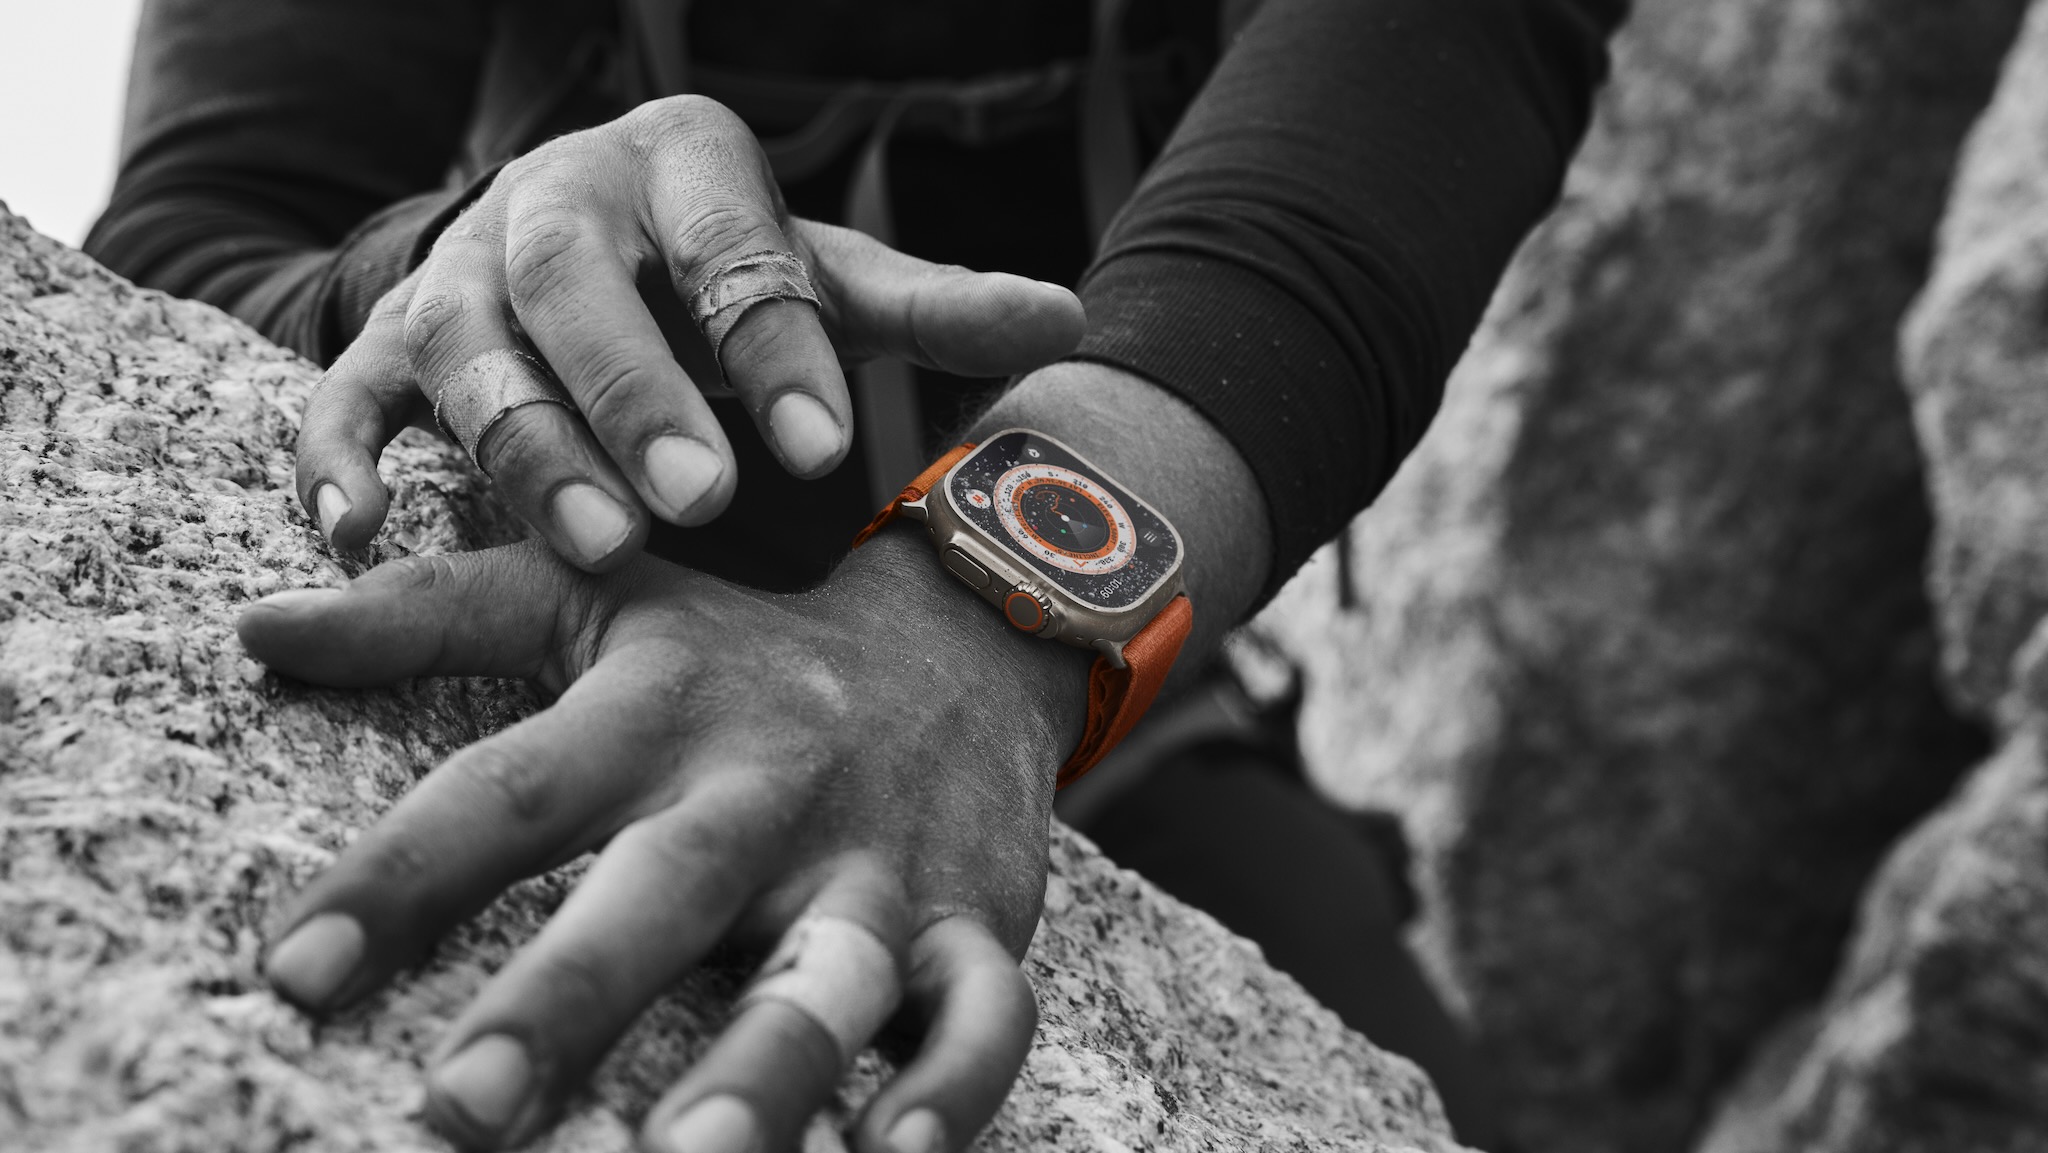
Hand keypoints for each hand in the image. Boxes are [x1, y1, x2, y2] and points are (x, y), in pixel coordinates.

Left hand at [239, 529, 1090, 1151]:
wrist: (968, 639)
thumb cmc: (748, 653)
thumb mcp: (602, 599)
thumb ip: (432, 613)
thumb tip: (256, 625)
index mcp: (659, 712)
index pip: (510, 788)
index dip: (398, 877)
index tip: (287, 970)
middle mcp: (763, 792)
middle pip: (662, 887)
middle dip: (566, 996)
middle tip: (457, 1108)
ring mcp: (876, 864)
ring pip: (828, 972)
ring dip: (763, 1069)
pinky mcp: (978, 923)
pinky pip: (987, 1015)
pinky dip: (952, 1088)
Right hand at [297, 95, 1085, 569]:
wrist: (579, 230)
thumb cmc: (719, 268)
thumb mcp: (824, 275)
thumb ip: (928, 309)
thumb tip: (1068, 320)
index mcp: (676, 168)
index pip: (728, 247)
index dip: (773, 343)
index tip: (821, 447)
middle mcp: (556, 207)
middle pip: (578, 288)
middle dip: (635, 394)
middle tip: (702, 500)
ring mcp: (461, 276)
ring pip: (473, 354)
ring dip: (528, 450)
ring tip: (600, 546)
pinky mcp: (391, 343)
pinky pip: (349, 395)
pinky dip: (342, 459)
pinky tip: (357, 533)